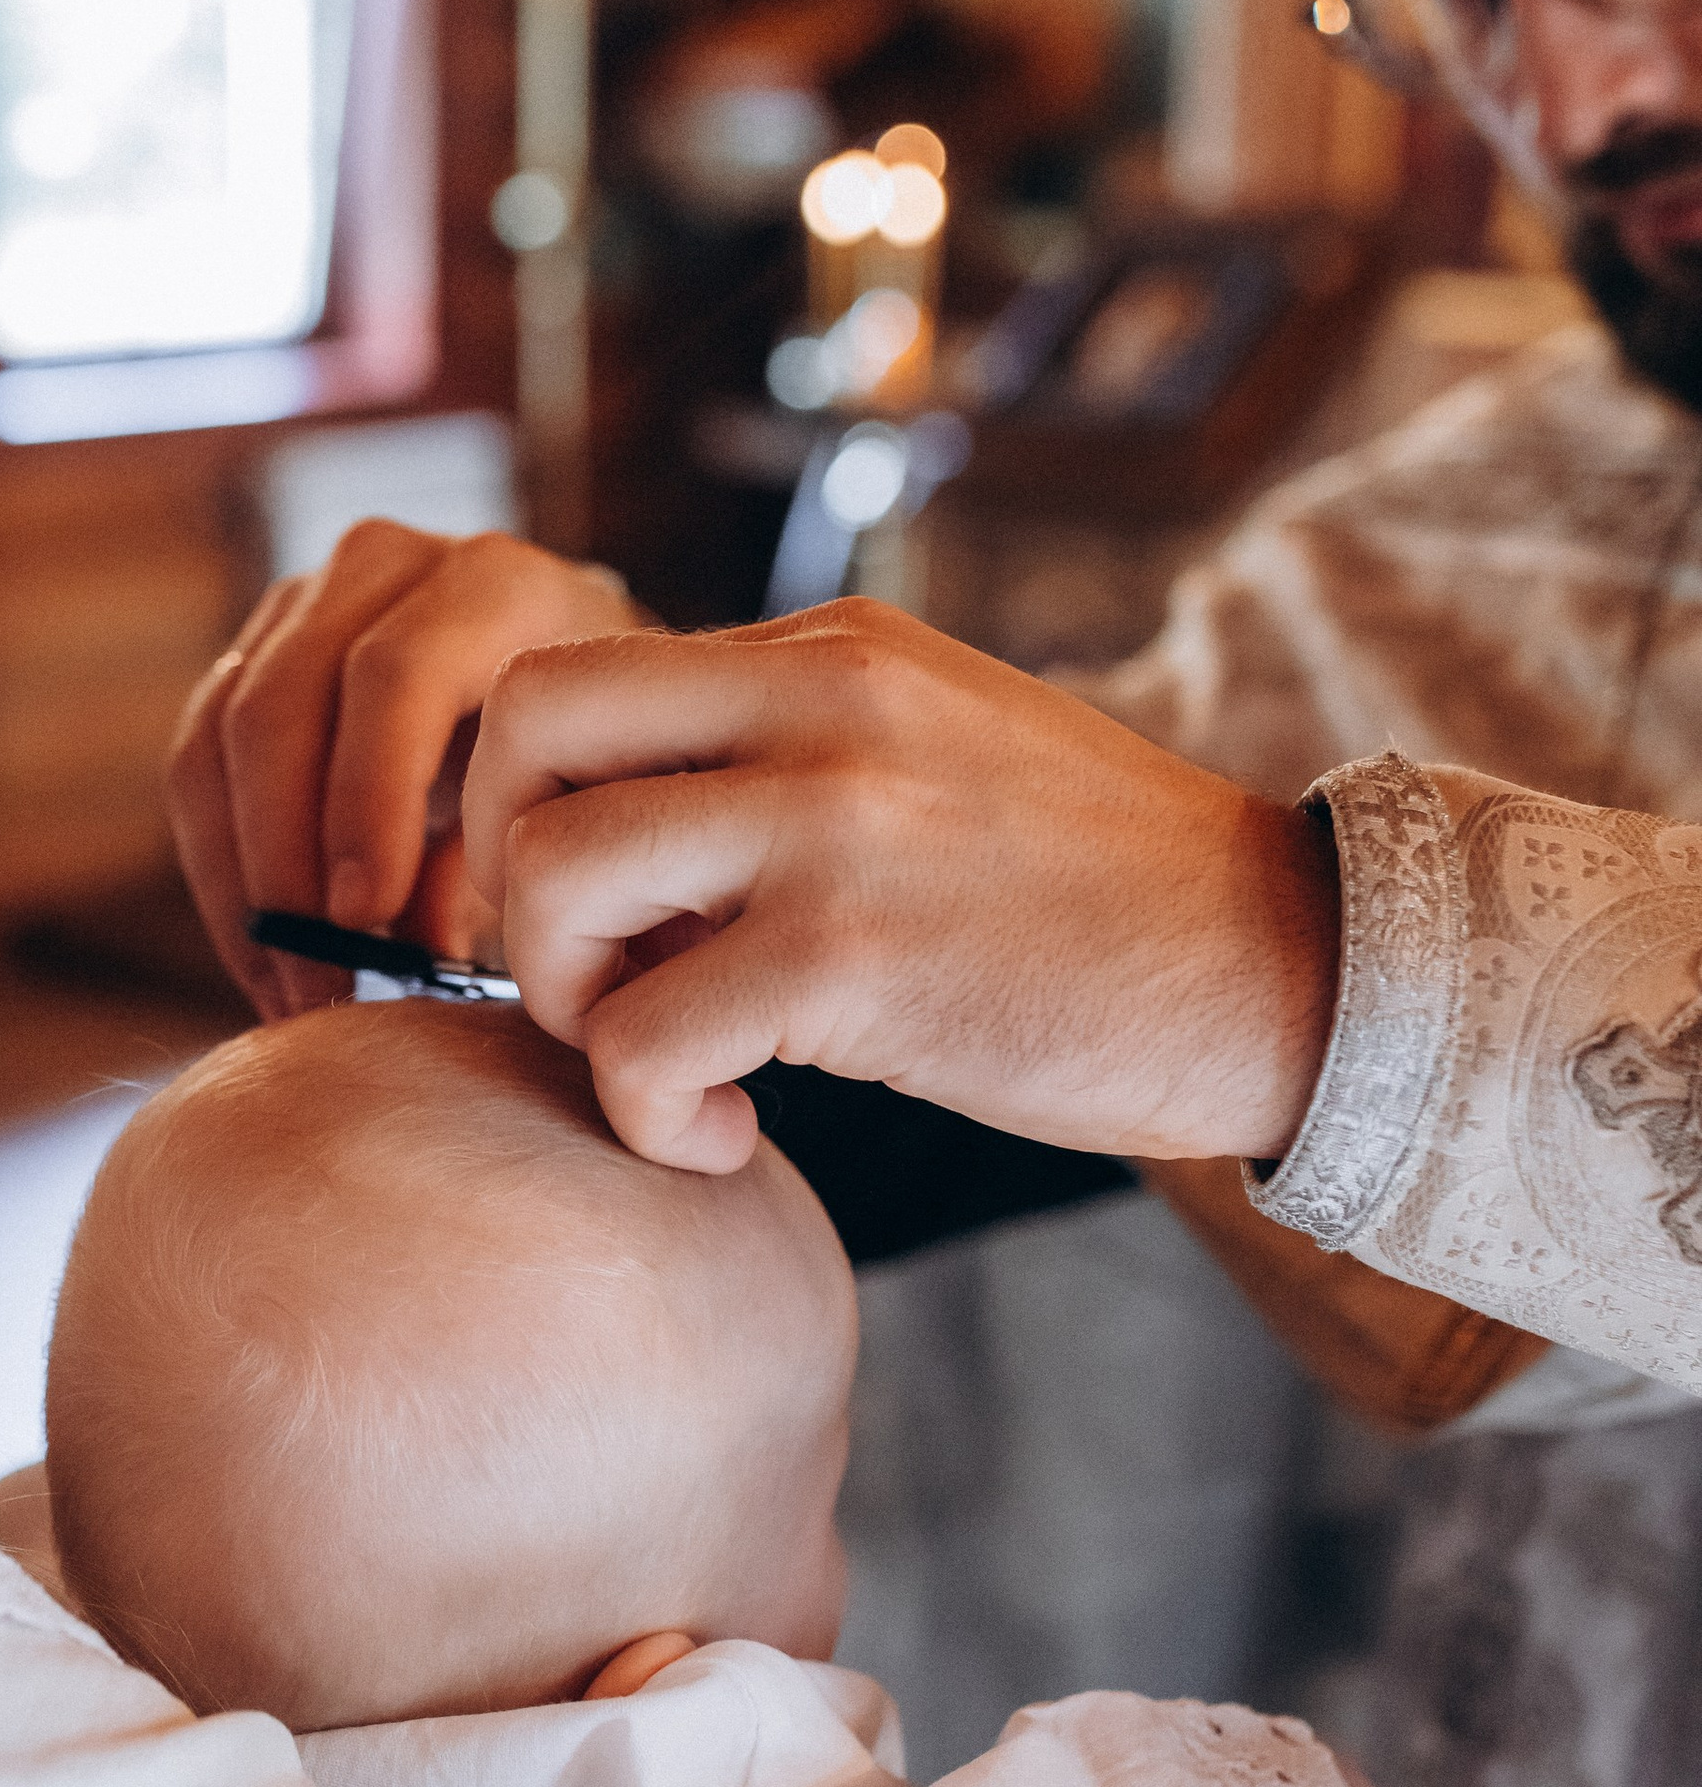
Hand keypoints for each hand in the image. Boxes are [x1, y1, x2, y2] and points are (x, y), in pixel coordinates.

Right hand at [168, 521, 650, 1015]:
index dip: (365, 800)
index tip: (363, 920)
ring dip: (240, 880)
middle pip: (281, 704)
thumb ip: (510, 860)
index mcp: (492, 583)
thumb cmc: (597, 756)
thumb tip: (410, 956)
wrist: (581, 689)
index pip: (394, 674)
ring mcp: (304, 600)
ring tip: (287, 990)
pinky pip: (197, 762)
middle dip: (284, 862)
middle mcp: (385, 565)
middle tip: (314, 985)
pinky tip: (266, 958)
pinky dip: (222, 870)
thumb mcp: (582, 796)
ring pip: (220, 737)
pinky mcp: (250, 651)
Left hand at [464, 600, 1340, 1174]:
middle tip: (587, 975)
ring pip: (554, 878)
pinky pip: (640, 1036)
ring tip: (662, 1064)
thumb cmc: (1097, 899)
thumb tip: (620, 827)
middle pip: (522, 727)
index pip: (572, 669)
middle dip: (502, 873)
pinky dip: (646, 1112)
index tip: (588, 909)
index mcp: (832, 649)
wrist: (1284, 970)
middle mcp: (822, 704)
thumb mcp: (936, 755)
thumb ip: (790, 755)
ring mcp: (837, 826)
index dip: (525, 802)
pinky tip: (726, 1137)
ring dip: (565, 1000)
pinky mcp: (855, 964)